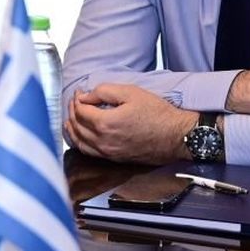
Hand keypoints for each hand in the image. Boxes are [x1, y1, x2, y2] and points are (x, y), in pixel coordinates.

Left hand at [66, 84, 194, 163]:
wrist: (177, 136)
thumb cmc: (158, 114)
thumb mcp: (131, 93)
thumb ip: (103, 92)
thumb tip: (84, 96)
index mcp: (106, 123)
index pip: (80, 111)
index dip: (77, 100)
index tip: (80, 93)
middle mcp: (104, 141)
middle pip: (77, 126)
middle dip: (72, 111)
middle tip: (75, 102)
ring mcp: (108, 152)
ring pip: (79, 141)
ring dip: (72, 128)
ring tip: (72, 117)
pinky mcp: (114, 159)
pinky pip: (88, 152)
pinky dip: (80, 141)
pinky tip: (81, 135)